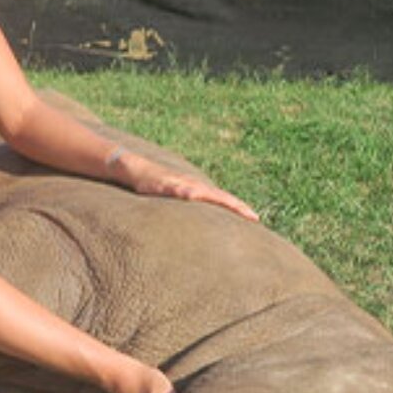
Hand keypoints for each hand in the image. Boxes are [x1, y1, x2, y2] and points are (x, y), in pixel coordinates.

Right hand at [113, 150, 259, 222]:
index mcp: (198, 189)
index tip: (255, 219)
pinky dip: (192, 195)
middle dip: (238, 206)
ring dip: (222, 201)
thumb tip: (197, 223)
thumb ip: (188, 206)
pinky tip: (197, 199)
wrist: (136, 169)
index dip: (239, 208)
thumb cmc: (156, 185)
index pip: (223, 199)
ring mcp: (182, 184)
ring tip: (236, 210)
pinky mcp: (168, 185)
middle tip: (255, 218)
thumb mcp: (175, 197)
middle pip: (221, 196)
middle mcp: (194, 185)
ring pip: (206, 193)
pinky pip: (182, 191)